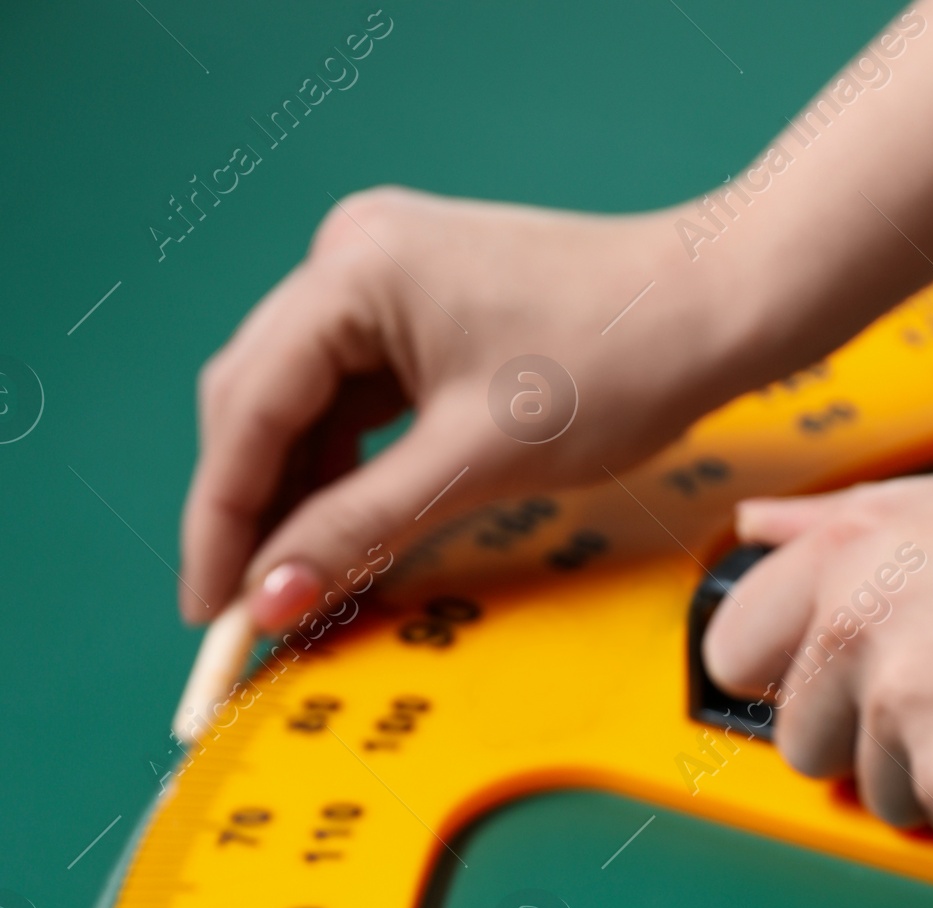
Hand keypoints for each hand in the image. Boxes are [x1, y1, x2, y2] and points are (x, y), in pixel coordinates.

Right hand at [179, 187, 734, 626]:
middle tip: (242, 615)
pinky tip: (343, 534)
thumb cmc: (615, 365)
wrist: (715, 308)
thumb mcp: (475, 463)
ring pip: (302, 406)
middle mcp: (350, 257)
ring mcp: (383, 278)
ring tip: (293, 588)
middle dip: (247, 512)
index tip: (209, 611)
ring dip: (294, 497)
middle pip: (258, 401)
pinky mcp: (420, 309)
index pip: (248, 409)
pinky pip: (353, 400)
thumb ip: (361, 529)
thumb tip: (272, 598)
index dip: (221, 521)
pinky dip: (343, 470)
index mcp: (352, 271)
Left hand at [701, 449, 932, 859]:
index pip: (738, 646)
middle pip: (808, 745)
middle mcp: (867, 624)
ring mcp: (916, 706)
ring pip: (891, 801)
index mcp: (858, 548)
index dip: (789, 680)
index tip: (841, 688)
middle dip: (880, 741)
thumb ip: (854, 524)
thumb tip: (759, 530)